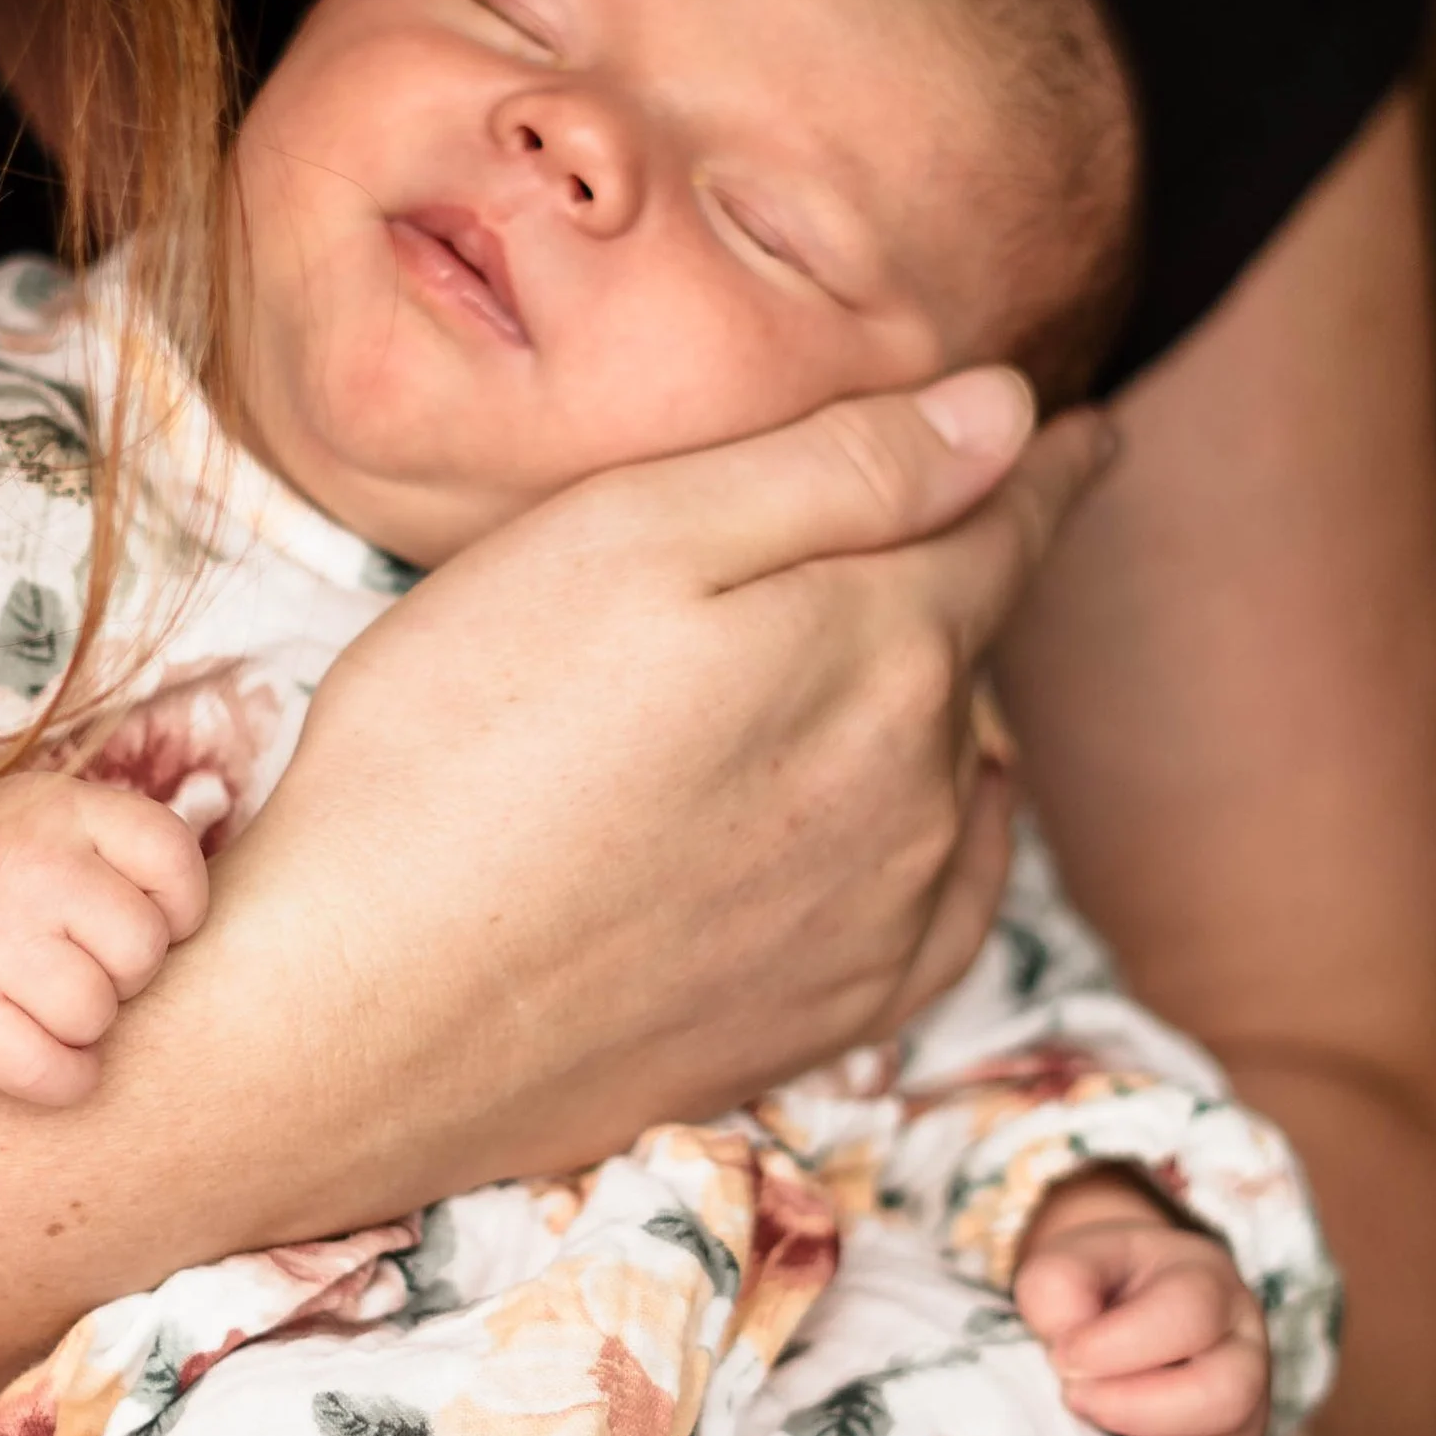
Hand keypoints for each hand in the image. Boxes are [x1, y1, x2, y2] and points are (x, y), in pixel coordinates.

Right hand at [0, 771, 208, 1105]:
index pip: (176, 863)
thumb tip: (220, 890)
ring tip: (39, 1000)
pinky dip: (59, 1080)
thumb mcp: (44, 815)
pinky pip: (52, 1074)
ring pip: (97, 1015)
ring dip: (81, 1026)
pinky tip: (37, 1056)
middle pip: (142, 951)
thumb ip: (124, 843)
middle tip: (72, 964)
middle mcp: (27, 863)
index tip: (132, 920)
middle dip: (122, 974)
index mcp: (61, 806)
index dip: (174, 910)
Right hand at [195, 368, 1109, 1200]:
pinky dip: (946, 846)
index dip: (1041, 465)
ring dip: (935, 709)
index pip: (1003, 526)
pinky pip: (944, 908)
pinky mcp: (821, 1018)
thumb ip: (834, 469)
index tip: (1079, 431)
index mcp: (878, 647)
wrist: (356, 1020)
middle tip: (930, 523)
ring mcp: (879, 919)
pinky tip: (913, 824)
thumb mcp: (622, 538)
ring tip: (879, 664)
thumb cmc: (452, 747)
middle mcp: (918, 790)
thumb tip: (1007, 415)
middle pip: (968, 646)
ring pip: (954, 771)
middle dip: (960, 576)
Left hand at [1012, 1170, 1269, 1435]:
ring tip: (1095, 1431)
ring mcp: (1250, 1425)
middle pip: (1223, 1399)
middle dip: (1131, 1409)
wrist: (1117, 1318)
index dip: (1116, 1344)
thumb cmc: (1093, 1291)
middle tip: (1073, 1399)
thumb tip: (1068, 1351)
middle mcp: (1245, 1356)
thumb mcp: (1068, 1263)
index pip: (1190, 1315)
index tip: (1061, 1355)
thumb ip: (1057, 1288)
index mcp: (1210, 1288)